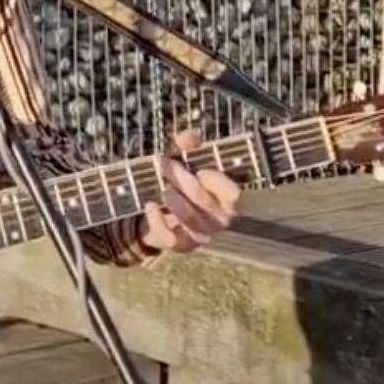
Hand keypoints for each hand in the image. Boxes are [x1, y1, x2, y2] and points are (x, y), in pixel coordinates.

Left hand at [140, 129, 240, 253]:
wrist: (160, 214)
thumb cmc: (181, 183)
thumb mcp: (186, 160)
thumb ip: (189, 145)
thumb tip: (186, 137)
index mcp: (227, 199)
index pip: (234, 194)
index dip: (216, 180)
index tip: (199, 168)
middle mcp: (219, 220)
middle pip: (203, 199)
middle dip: (181, 178)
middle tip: (165, 164)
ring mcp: (201, 235)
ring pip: (188, 217)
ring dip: (172, 197)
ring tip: (162, 186)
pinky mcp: (180, 245)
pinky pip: (169, 235)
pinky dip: (156, 218)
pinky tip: (150, 204)